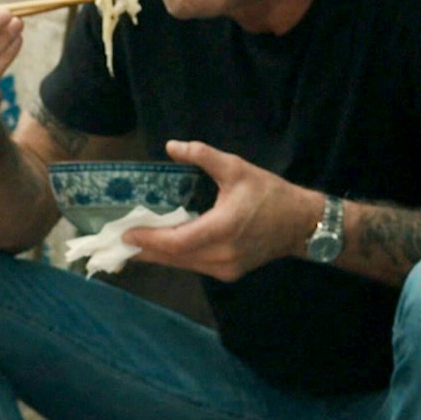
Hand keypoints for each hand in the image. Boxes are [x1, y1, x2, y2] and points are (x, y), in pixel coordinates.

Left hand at [121, 140, 319, 279]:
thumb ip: (203, 156)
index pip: (176, 242)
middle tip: (117, 240)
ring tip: (132, 244)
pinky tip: (160, 247)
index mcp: (222, 230)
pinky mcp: (228, 273)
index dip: (149, 239)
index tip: (125, 233)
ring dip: (157, 255)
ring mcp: (225, 269)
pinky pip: (193, 266)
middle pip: (173, 258)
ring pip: (182, 265)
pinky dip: (175, 257)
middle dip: (144, 250)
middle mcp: (221, 255)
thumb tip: (171, 146)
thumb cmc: (270, 194)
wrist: (302, 225)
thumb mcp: (237, 169)